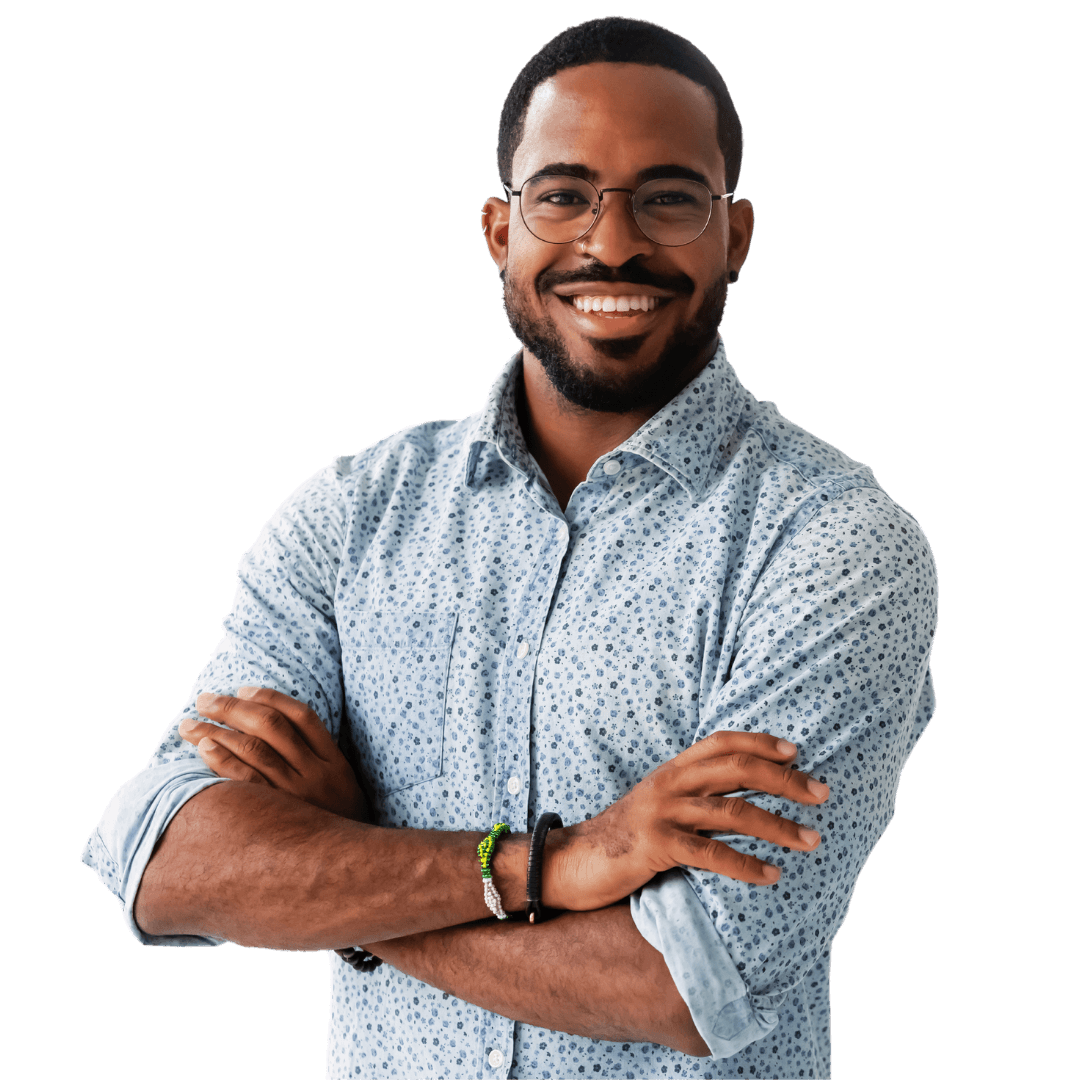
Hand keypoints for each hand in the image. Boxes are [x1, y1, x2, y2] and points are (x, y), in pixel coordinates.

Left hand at [180, 687, 370, 821]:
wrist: (348, 873)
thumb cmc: (337, 829)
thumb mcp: (342, 790)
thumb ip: (318, 763)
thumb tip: (274, 735)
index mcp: (335, 763)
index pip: (301, 715)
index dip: (270, 697)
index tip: (242, 689)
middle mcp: (316, 774)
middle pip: (271, 726)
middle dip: (232, 707)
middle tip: (204, 699)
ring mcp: (295, 796)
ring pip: (252, 749)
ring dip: (215, 731)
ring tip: (189, 724)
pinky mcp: (276, 818)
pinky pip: (244, 782)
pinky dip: (222, 760)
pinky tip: (203, 748)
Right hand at [545, 731, 828, 907]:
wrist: (569, 861)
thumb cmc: (621, 838)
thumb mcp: (656, 804)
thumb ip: (690, 794)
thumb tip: (737, 796)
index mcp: (671, 770)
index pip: (721, 742)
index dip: (760, 742)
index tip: (796, 752)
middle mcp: (668, 784)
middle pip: (735, 769)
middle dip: (784, 780)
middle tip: (821, 794)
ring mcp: (661, 813)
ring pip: (730, 812)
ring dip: (777, 827)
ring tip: (811, 840)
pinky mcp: (655, 847)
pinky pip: (709, 854)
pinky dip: (745, 865)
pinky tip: (771, 876)